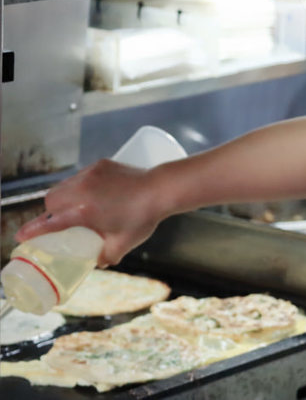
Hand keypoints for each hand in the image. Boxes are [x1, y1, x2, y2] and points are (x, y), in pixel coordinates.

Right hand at [15, 159, 167, 266]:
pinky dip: (80, 186)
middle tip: (60, 222)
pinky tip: (94, 194)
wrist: (161, 189)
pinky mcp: (100, 165)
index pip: (50, 222)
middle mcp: (82, 190)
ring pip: (63, 186)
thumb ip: (107, 256)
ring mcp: (90, 175)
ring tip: (77, 208)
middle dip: (50, 211)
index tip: (21, 237)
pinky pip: (80, 176)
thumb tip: (98, 263)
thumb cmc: (144, 217)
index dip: (32, 231)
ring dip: (63, 197)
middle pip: (51, 200)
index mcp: (84, 212)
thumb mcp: (123, 243)